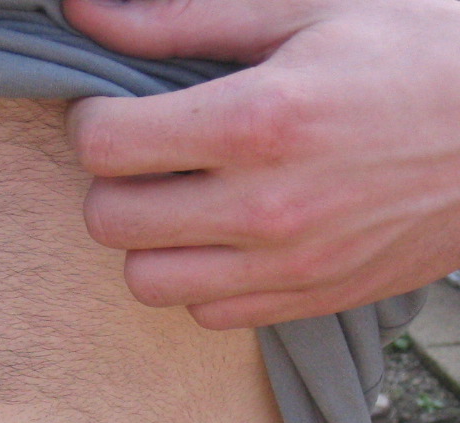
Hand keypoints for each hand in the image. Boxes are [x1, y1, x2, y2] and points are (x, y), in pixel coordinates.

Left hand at [64, 0, 459, 327]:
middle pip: (110, 222)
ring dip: (147, 240)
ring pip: (147, 281)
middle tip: (145, 157)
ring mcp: (289, 264)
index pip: (105, 147)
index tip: (113, 110)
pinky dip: (197, 280)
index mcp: (259, 122)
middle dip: (110, 183)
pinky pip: (206, 314)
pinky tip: (224, 237)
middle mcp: (266, 206)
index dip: (92, 122)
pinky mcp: (312, 298)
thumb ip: (182, 18)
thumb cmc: (417, 51)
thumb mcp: (304, 9)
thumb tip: (84, 12)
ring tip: (179, 201)